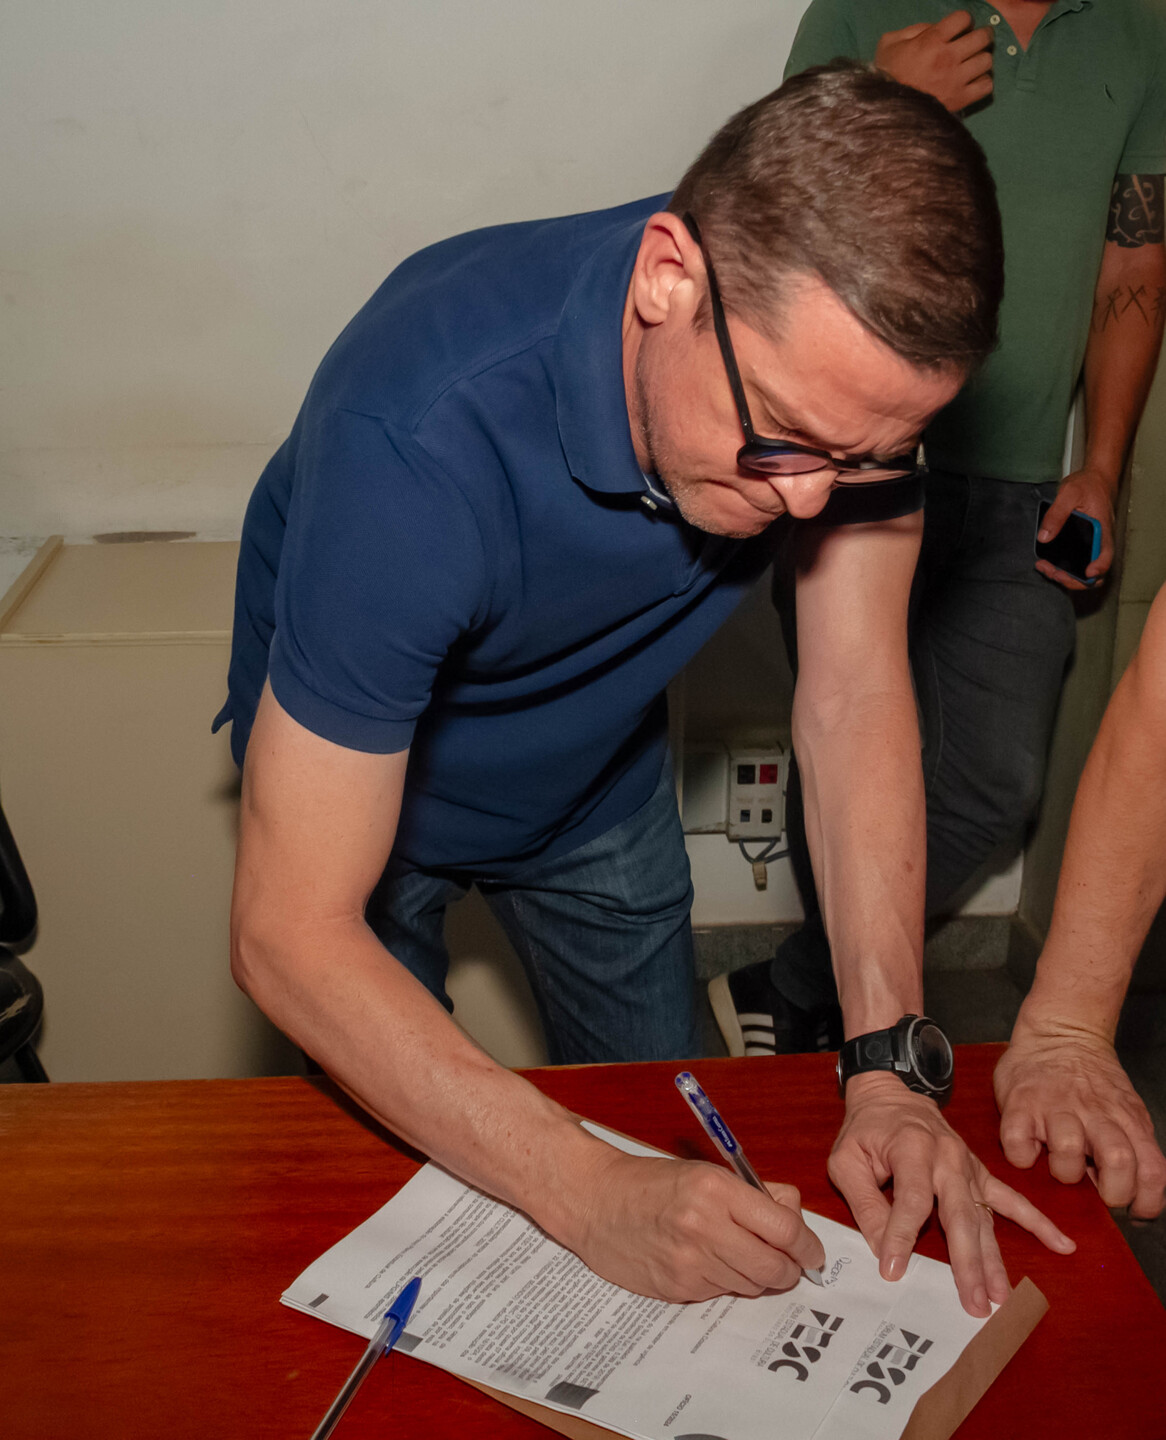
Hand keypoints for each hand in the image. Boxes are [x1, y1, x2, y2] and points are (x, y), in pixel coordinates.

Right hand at [566, 1149, 825, 1302]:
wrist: (595, 1200)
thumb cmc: (651, 1181)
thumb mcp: (706, 1171)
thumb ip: (755, 1193)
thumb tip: (795, 1214)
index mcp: (717, 1189)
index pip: (784, 1228)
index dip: (807, 1244)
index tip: (812, 1251)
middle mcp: (705, 1226)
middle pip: (775, 1267)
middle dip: (789, 1268)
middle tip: (786, 1261)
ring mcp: (690, 1261)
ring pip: (752, 1285)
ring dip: (756, 1275)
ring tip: (737, 1254)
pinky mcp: (677, 1288)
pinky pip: (721, 1293)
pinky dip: (725, 1281)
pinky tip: (705, 1260)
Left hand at [829, 1074, 1074, 1316]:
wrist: (891, 1094)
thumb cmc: (865, 1130)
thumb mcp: (846, 1160)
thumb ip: (865, 1203)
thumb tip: (881, 1249)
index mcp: (911, 1149)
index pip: (911, 1200)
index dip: (901, 1236)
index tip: (894, 1271)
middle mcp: (947, 1158)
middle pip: (959, 1215)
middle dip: (967, 1263)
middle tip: (974, 1304)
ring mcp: (968, 1167)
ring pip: (984, 1218)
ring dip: (994, 1260)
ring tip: (1000, 1298)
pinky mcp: (980, 1174)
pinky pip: (1012, 1200)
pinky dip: (1038, 1223)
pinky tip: (1062, 1244)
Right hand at [874, 10, 993, 111]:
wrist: (886, 110)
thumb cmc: (886, 75)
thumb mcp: (890, 43)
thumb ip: (914, 30)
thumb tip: (935, 28)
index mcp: (932, 40)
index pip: (963, 18)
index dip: (963, 20)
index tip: (959, 28)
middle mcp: (949, 57)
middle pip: (982, 37)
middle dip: (981, 35)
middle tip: (976, 41)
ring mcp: (957, 79)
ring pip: (986, 61)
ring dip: (981, 59)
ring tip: (974, 63)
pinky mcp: (961, 100)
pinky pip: (986, 85)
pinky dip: (983, 82)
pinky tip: (974, 82)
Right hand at [996, 1026, 1165, 1218]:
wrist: (1060, 1031)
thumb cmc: (1091, 1081)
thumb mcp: (1123, 1107)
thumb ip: (1127, 1143)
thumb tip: (1122, 1194)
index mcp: (1128, 1119)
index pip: (1153, 1171)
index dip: (1146, 1202)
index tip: (1133, 1209)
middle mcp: (1096, 1113)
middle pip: (1119, 1161)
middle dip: (1110, 1191)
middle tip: (1097, 1190)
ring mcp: (1056, 1107)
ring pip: (1069, 1151)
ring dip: (1065, 1170)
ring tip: (1060, 1164)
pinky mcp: (1020, 1103)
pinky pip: (1017, 1143)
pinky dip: (1022, 1157)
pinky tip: (1027, 1150)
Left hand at [1035, 466, 1115, 589]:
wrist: (1096, 479)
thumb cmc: (1087, 485)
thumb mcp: (1069, 493)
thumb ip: (1056, 514)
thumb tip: (1044, 537)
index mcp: (1102, 531)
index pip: (1106, 556)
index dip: (1099, 568)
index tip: (1087, 572)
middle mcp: (1100, 542)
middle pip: (1094, 574)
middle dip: (1073, 579)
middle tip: (1051, 571)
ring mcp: (1094, 546)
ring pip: (1085, 573)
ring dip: (1067, 577)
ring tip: (1045, 568)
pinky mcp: (1086, 546)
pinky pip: (1079, 564)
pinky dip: (1065, 569)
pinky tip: (1048, 563)